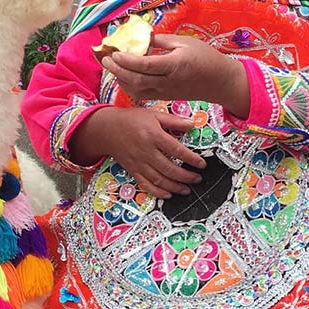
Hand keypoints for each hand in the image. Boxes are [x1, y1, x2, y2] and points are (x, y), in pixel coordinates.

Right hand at [69, 106, 206, 198]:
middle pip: (169, 168)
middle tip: (197, 179)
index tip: (201, 164)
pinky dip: (157, 192)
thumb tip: (192, 124)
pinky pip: (146, 185)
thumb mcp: (154, 114)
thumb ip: (174, 120)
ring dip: (175, 187)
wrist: (107, 129)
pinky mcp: (133, 170)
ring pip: (159, 180)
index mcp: (153, 136)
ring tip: (187, 189)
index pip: (176, 150)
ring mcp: (139, 163)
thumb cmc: (132, 120)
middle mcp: (146, 151)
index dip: (191, 159)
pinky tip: (168, 194)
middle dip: (186, 176)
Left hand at [100, 34, 249, 117]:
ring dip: (120, 79)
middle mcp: (168, 81)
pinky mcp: (164, 97)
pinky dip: (128, 86)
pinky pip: (141, 94)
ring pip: (136, 90)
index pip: (146, 65)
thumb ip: (161, 41)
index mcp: (175, 65)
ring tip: (111, 66)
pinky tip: (123, 76)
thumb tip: (140, 37)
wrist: (220, 82)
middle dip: (117, 71)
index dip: (127, 60)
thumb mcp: (185, 42)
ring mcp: (165, 92)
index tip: (114, 53)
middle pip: (136, 80)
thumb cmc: (205, 57)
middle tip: (104, 59)